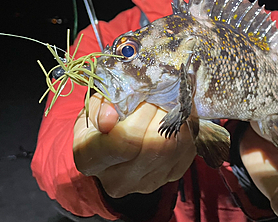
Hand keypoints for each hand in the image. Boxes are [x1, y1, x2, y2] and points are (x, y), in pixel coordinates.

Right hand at [73, 93, 196, 196]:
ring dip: (176, 119)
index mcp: (90, 159)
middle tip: (160, 94)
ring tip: (167, 103)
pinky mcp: (170, 177)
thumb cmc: (105, 113)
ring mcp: (145, 183)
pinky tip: (175, 118)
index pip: (123, 141)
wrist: (117, 134)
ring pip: (174, 147)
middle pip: (154, 145)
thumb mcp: (96, 102)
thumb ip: (102, 106)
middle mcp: (116, 180)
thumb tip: (109, 118)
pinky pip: (187, 149)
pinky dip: (185, 129)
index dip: (140, 114)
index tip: (145, 95)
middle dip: (161, 113)